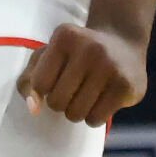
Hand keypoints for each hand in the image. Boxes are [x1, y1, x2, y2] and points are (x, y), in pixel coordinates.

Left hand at [16, 23, 147, 125]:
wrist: (123, 43)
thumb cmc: (75, 53)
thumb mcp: (47, 56)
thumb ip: (29, 80)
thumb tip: (33, 108)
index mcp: (64, 37)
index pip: (39, 83)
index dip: (43, 90)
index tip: (53, 81)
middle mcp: (89, 48)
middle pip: (57, 102)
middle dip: (59, 103)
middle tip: (70, 91)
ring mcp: (110, 67)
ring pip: (76, 113)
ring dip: (76, 112)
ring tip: (83, 97)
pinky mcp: (126, 86)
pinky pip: (96, 119)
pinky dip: (92, 118)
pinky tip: (99, 102)